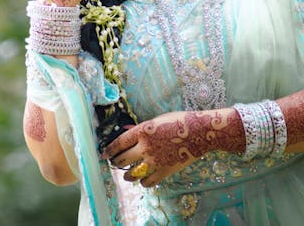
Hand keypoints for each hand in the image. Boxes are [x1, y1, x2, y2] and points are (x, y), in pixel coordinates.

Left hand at [100, 109, 244, 187]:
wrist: (199, 132)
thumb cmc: (178, 121)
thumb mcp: (157, 120)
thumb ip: (140, 127)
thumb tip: (125, 130)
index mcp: (142, 131)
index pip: (119, 143)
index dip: (109, 150)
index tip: (104, 154)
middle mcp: (145, 147)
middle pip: (122, 159)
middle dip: (117, 162)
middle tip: (116, 163)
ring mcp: (155, 160)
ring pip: (133, 174)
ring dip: (128, 175)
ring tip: (128, 175)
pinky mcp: (165, 170)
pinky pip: (148, 182)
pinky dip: (143, 183)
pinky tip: (143, 181)